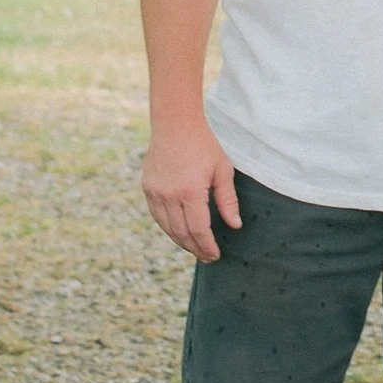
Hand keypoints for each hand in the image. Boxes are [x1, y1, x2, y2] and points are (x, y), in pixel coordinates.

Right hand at [141, 118, 241, 262]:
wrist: (175, 124)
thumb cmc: (203, 145)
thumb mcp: (222, 170)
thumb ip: (228, 200)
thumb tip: (235, 225)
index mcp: (191, 192)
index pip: (199, 230)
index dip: (207, 246)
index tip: (215, 255)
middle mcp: (170, 195)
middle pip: (182, 233)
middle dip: (195, 248)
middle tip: (206, 257)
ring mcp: (156, 192)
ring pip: (168, 228)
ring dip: (181, 242)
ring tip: (194, 248)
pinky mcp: (147, 188)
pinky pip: (157, 216)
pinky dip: (168, 228)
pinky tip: (178, 232)